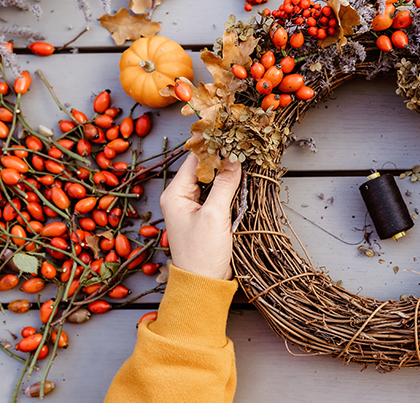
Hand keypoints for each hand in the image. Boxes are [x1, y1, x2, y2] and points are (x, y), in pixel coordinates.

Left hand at [159, 152, 241, 280]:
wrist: (202, 284)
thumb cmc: (202, 253)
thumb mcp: (215, 215)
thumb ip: (224, 185)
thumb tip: (234, 159)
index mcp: (175, 194)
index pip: (194, 160)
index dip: (213, 146)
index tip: (232, 135)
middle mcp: (180, 197)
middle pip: (202, 168)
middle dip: (222, 157)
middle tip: (242, 146)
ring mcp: (192, 207)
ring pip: (210, 180)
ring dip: (226, 172)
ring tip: (244, 159)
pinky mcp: (204, 216)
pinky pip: (215, 193)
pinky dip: (227, 186)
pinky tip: (241, 181)